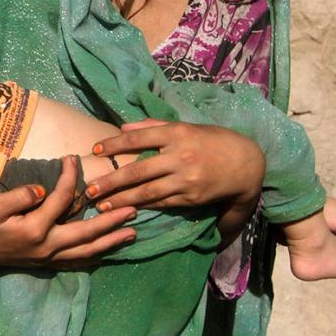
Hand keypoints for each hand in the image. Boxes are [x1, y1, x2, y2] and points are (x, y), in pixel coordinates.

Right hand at [0, 156, 136, 267]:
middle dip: (111, 220)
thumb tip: (42, 189)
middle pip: (86, 232)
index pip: (60, 199)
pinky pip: (76, 261)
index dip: (69, 177)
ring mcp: (47, 258)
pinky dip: (94, 255)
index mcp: (34, 229)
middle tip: (133, 208)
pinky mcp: (45, 263)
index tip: (73, 157)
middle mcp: (46, 247)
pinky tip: (107, 251)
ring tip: (132, 232)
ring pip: (86, 251)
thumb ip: (18, 196)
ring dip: (110, 241)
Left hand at [87, 119, 265, 212]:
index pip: (137, 138)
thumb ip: (153, 126)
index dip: (114, 145)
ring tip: (102, 205)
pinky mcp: (191, 198)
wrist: (246, 163)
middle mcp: (179, 156)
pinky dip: (143, 206)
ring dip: (121, 200)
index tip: (95, 150)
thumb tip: (123, 128)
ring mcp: (185, 179)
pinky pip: (162, 202)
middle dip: (111, 182)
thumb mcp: (185, 127)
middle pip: (137, 171)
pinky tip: (127, 209)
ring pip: (147, 192)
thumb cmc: (211, 140)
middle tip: (90, 189)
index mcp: (176, 133)